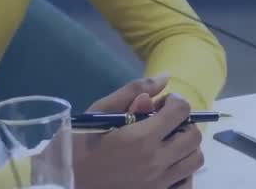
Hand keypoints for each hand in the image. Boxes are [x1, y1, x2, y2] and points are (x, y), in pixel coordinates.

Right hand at [72, 76, 204, 188]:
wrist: (61, 186)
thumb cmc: (75, 149)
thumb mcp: (98, 114)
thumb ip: (132, 93)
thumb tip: (164, 78)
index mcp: (141, 139)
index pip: (181, 111)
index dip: (175, 102)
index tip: (162, 105)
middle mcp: (155, 164)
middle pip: (194, 136)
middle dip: (183, 123)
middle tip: (164, 124)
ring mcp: (158, 185)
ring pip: (194, 161)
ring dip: (186, 148)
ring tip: (166, 144)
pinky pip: (186, 184)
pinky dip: (183, 172)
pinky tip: (166, 166)